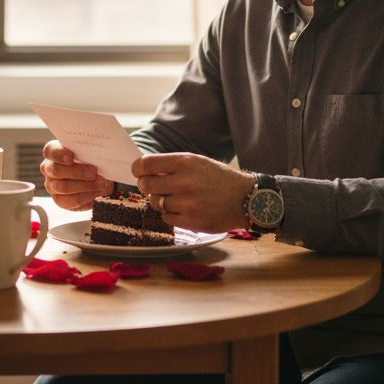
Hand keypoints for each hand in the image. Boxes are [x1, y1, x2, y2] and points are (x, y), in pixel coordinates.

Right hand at [39, 140, 113, 210]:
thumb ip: (91, 154)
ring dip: (85, 186)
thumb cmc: (88, 160)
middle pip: (56, 171)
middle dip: (77, 172)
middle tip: (93, 172)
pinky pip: (71, 201)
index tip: (71, 157)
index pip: (50, 151)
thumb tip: (100, 162)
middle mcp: (49, 169)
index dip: (59, 154)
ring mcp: (52, 186)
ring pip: (63, 187)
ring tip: (101, 183)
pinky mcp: (60, 200)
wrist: (93, 175)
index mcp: (53, 152)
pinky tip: (97, 192)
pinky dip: (87, 197)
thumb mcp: (90, 154)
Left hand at [131, 153, 254, 231]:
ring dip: (161, 201)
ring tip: (176, 198)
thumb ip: (172, 165)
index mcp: (185, 162)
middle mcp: (184, 182)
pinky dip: (171, 214)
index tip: (139, 171)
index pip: (146, 164)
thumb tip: (144, 170)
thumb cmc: (219, 178)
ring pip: (156, 203)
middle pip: (146, 185)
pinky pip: (166, 217)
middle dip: (146, 186)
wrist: (246, 199)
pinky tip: (184, 209)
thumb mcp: (198, 162)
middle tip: (154, 186)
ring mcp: (187, 203)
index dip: (138, 168)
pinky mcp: (190, 221)